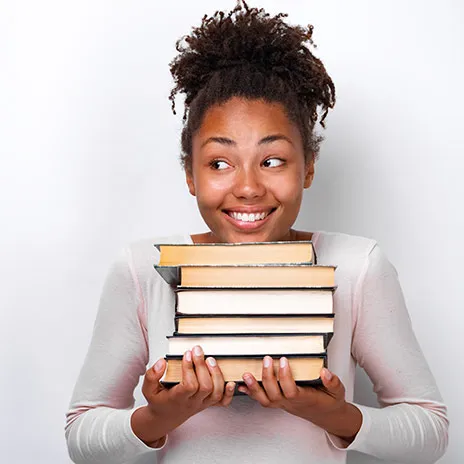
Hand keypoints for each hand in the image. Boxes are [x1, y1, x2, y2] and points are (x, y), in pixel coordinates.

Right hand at [134, 345, 234, 445]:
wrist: (165, 417)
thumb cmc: (158, 401)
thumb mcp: (148, 389)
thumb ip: (152, 375)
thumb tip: (162, 362)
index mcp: (178, 399)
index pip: (189, 385)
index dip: (190, 369)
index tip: (187, 354)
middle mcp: (192, 403)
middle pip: (205, 386)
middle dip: (203, 366)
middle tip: (198, 350)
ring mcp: (202, 404)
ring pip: (215, 392)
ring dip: (216, 374)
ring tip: (210, 359)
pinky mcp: (208, 404)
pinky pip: (222, 402)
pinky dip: (228, 392)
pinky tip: (230, 381)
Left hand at [238, 356, 360, 440]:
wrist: (326, 415)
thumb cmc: (329, 401)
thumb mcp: (337, 392)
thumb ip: (332, 382)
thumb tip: (325, 372)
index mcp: (305, 399)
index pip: (291, 390)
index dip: (285, 376)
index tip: (283, 359)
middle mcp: (290, 403)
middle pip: (274, 394)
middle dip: (268, 377)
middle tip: (266, 359)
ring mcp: (282, 404)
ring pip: (265, 400)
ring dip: (254, 387)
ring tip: (246, 374)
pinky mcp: (277, 402)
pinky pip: (262, 400)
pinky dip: (251, 393)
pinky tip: (242, 385)